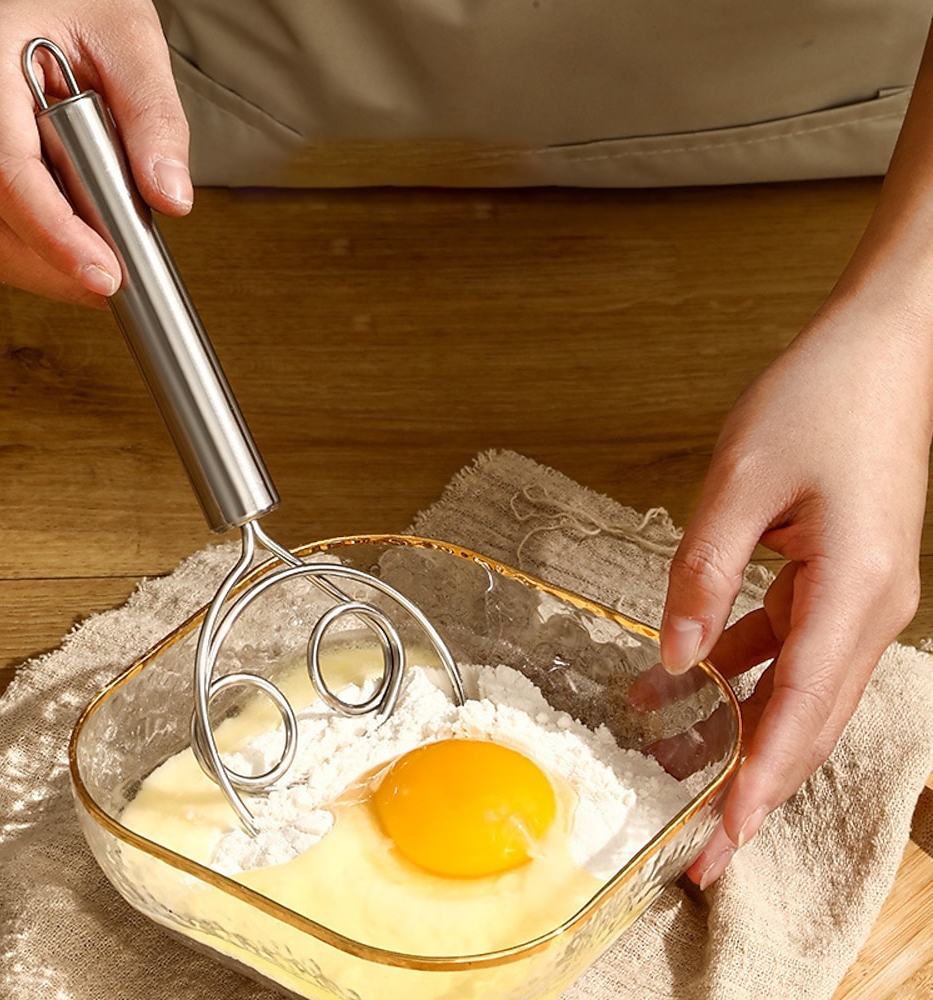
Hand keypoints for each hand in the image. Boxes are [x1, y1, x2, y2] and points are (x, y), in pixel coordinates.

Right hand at [0, 0, 190, 306]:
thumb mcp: (131, 41)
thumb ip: (154, 120)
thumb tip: (171, 198)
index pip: (6, 172)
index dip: (55, 236)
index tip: (105, 274)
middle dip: (54, 265)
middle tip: (118, 280)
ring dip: (46, 266)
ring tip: (107, 263)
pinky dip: (36, 250)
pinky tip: (82, 248)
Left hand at [660, 301, 930, 887]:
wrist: (881, 348)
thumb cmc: (819, 399)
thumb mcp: (739, 483)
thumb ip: (700, 575)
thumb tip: (671, 658)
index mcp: (852, 592)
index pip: (797, 714)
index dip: (755, 785)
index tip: (718, 843)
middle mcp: (869, 610)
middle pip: (807, 724)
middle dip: (752, 789)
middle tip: (701, 850)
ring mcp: (860, 597)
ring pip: (799, 693)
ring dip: (744, 735)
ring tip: (683, 775)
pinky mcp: (841, 578)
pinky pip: (792, 646)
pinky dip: (745, 673)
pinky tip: (691, 682)